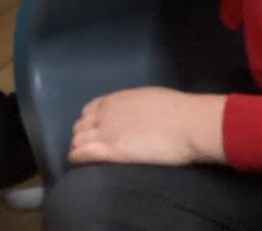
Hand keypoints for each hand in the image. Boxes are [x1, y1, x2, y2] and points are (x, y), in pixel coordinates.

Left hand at [70, 88, 225, 164]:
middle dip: (80, 137)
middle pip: (81, 126)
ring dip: (77, 148)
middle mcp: (106, 113)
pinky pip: (82, 153)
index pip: (89, 111)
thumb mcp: (149, 98)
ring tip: (81, 158)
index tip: (92, 132)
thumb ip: (134, 106)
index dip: (88, 122)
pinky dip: (75, 157)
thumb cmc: (176, 110)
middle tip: (86, 148)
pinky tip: (75, 162)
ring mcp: (106, 131)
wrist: (186, 123)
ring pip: (78, 140)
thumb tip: (134, 114)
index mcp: (116, 99)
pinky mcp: (111, 150)